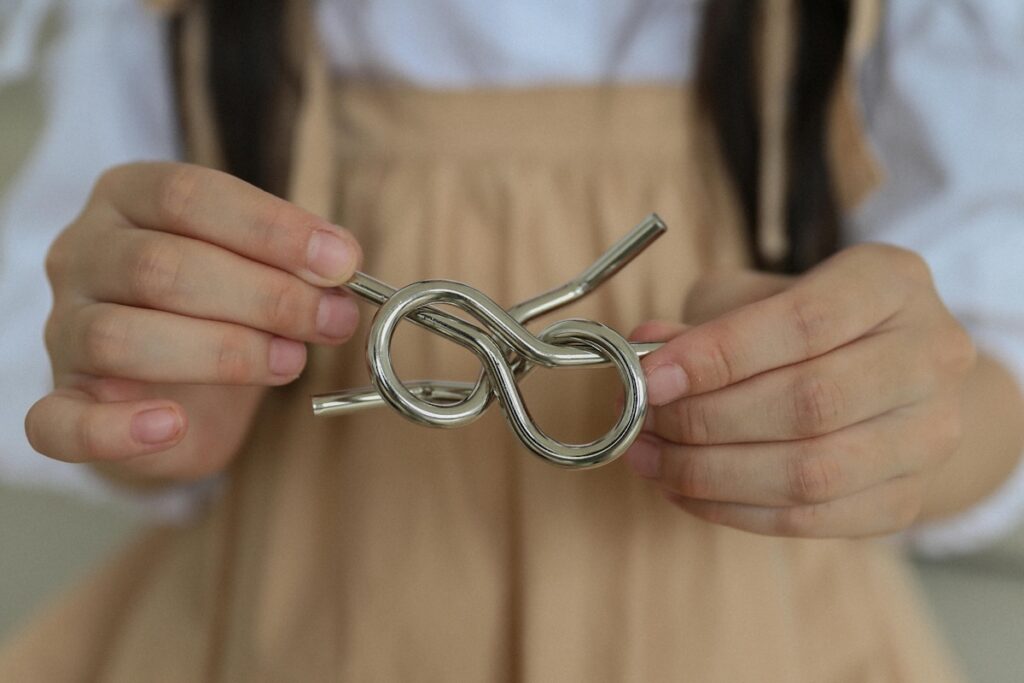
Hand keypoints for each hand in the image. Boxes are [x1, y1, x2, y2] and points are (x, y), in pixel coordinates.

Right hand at [25, 163, 361, 481]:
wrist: (180, 386)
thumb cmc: (224, 307)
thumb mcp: (259, 266)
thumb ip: (292, 264)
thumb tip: (340, 267)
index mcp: (129, 196)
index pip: (188, 194)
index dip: (270, 229)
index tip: (340, 262)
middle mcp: (84, 253)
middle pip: (159, 266)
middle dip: (262, 296)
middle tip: (330, 321)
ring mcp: (65, 328)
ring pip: (120, 336)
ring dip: (221, 353)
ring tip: (289, 363)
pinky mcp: (62, 400)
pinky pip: (59, 423)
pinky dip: (116, 429)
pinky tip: (172, 425)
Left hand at [624, 245, 975, 537]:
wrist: (892, 378)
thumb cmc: (805, 326)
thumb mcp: (754, 296)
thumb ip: (702, 321)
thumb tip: (643, 349)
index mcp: (891, 283)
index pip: (805, 323)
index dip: (719, 355)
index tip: (651, 377)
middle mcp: (929, 356)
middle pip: (810, 402)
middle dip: (705, 419)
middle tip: (640, 420)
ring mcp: (928, 435)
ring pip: (810, 472)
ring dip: (709, 472)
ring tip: (649, 457)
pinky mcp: (906, 499)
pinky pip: (809, 519)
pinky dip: (731, 510)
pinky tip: (682, 488)